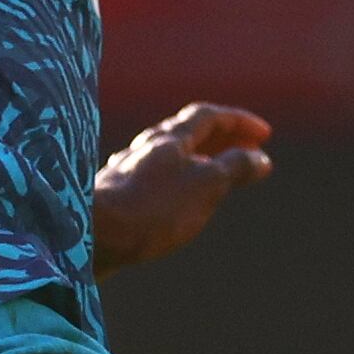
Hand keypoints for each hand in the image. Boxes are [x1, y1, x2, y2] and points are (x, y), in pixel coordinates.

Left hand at [90, 103, 272, 270]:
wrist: (89, 237)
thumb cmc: (151, 208)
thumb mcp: (206, 185)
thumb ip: (234, 168)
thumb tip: (260, 158)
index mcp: (169, 138)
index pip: (209, 116)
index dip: (239, 122)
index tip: (264, 135)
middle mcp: (144, 148)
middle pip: (187, 133)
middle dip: (222, 139)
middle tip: (247, 151)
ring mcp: (125, 172)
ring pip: (168, 157)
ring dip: (198, 161)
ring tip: (217, 177)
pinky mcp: (113, 199)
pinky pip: (153, 181)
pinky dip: (177, 184)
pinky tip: (176, 202)